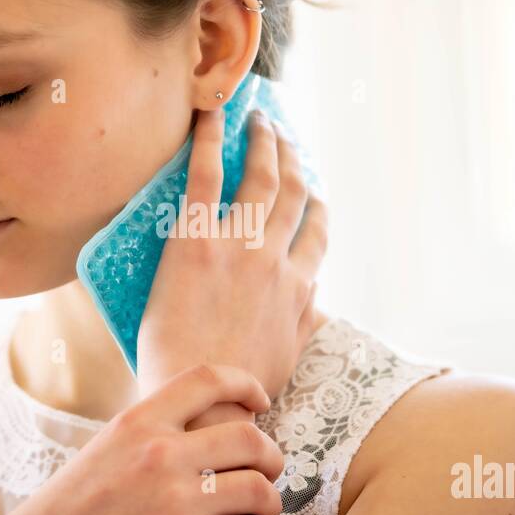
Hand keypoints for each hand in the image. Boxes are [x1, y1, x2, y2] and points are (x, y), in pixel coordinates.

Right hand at [0, 363, 285, 514]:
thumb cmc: (68, 512)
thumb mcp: (104, 449)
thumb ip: (149, 432)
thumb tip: (196, 419)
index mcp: (137, 422)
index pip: (209, 379)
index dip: (246, 385)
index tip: (260, 401)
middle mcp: (158, 455)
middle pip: (250, 438)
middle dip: (272, 456)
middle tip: (269, 470)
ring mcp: (172, 503)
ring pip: (260, 490)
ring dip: (271, 501)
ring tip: (263, 509)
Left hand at [136, 105, 327, 402]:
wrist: (204, 401)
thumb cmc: (239, 389)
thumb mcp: (286, 357)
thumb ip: (303, 321)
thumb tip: (314, 296)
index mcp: (297, 289)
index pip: (316, 234)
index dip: (317, 203)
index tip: (313, 187)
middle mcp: (275, 259)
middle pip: (293, 194)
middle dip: (292, 157)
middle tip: (283, 134)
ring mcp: (239, 246)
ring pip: (261, 177)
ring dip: (263, 141)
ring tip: (258, 118)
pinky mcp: (197, 240)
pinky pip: (207, 176)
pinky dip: (212, 138)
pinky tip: (211, 113)